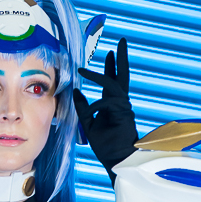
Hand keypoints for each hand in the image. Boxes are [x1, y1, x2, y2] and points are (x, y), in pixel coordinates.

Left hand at [73, 38, 138, 181]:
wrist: (117, 160)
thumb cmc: (106, 145)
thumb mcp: (89, 124)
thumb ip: (82, 108)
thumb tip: (76, 91)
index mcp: (113, 104)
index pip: (112, 80)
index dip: (110, 66)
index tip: (109, 53)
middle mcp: (121, 102)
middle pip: (123, 75)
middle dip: (122, 58)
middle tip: (122, 41)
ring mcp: (124, 107)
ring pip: (114, 84)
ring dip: (99, 75)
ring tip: (83, 70)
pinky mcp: (123, 114)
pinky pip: (108, 103)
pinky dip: (96, 106)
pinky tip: (90, 113)